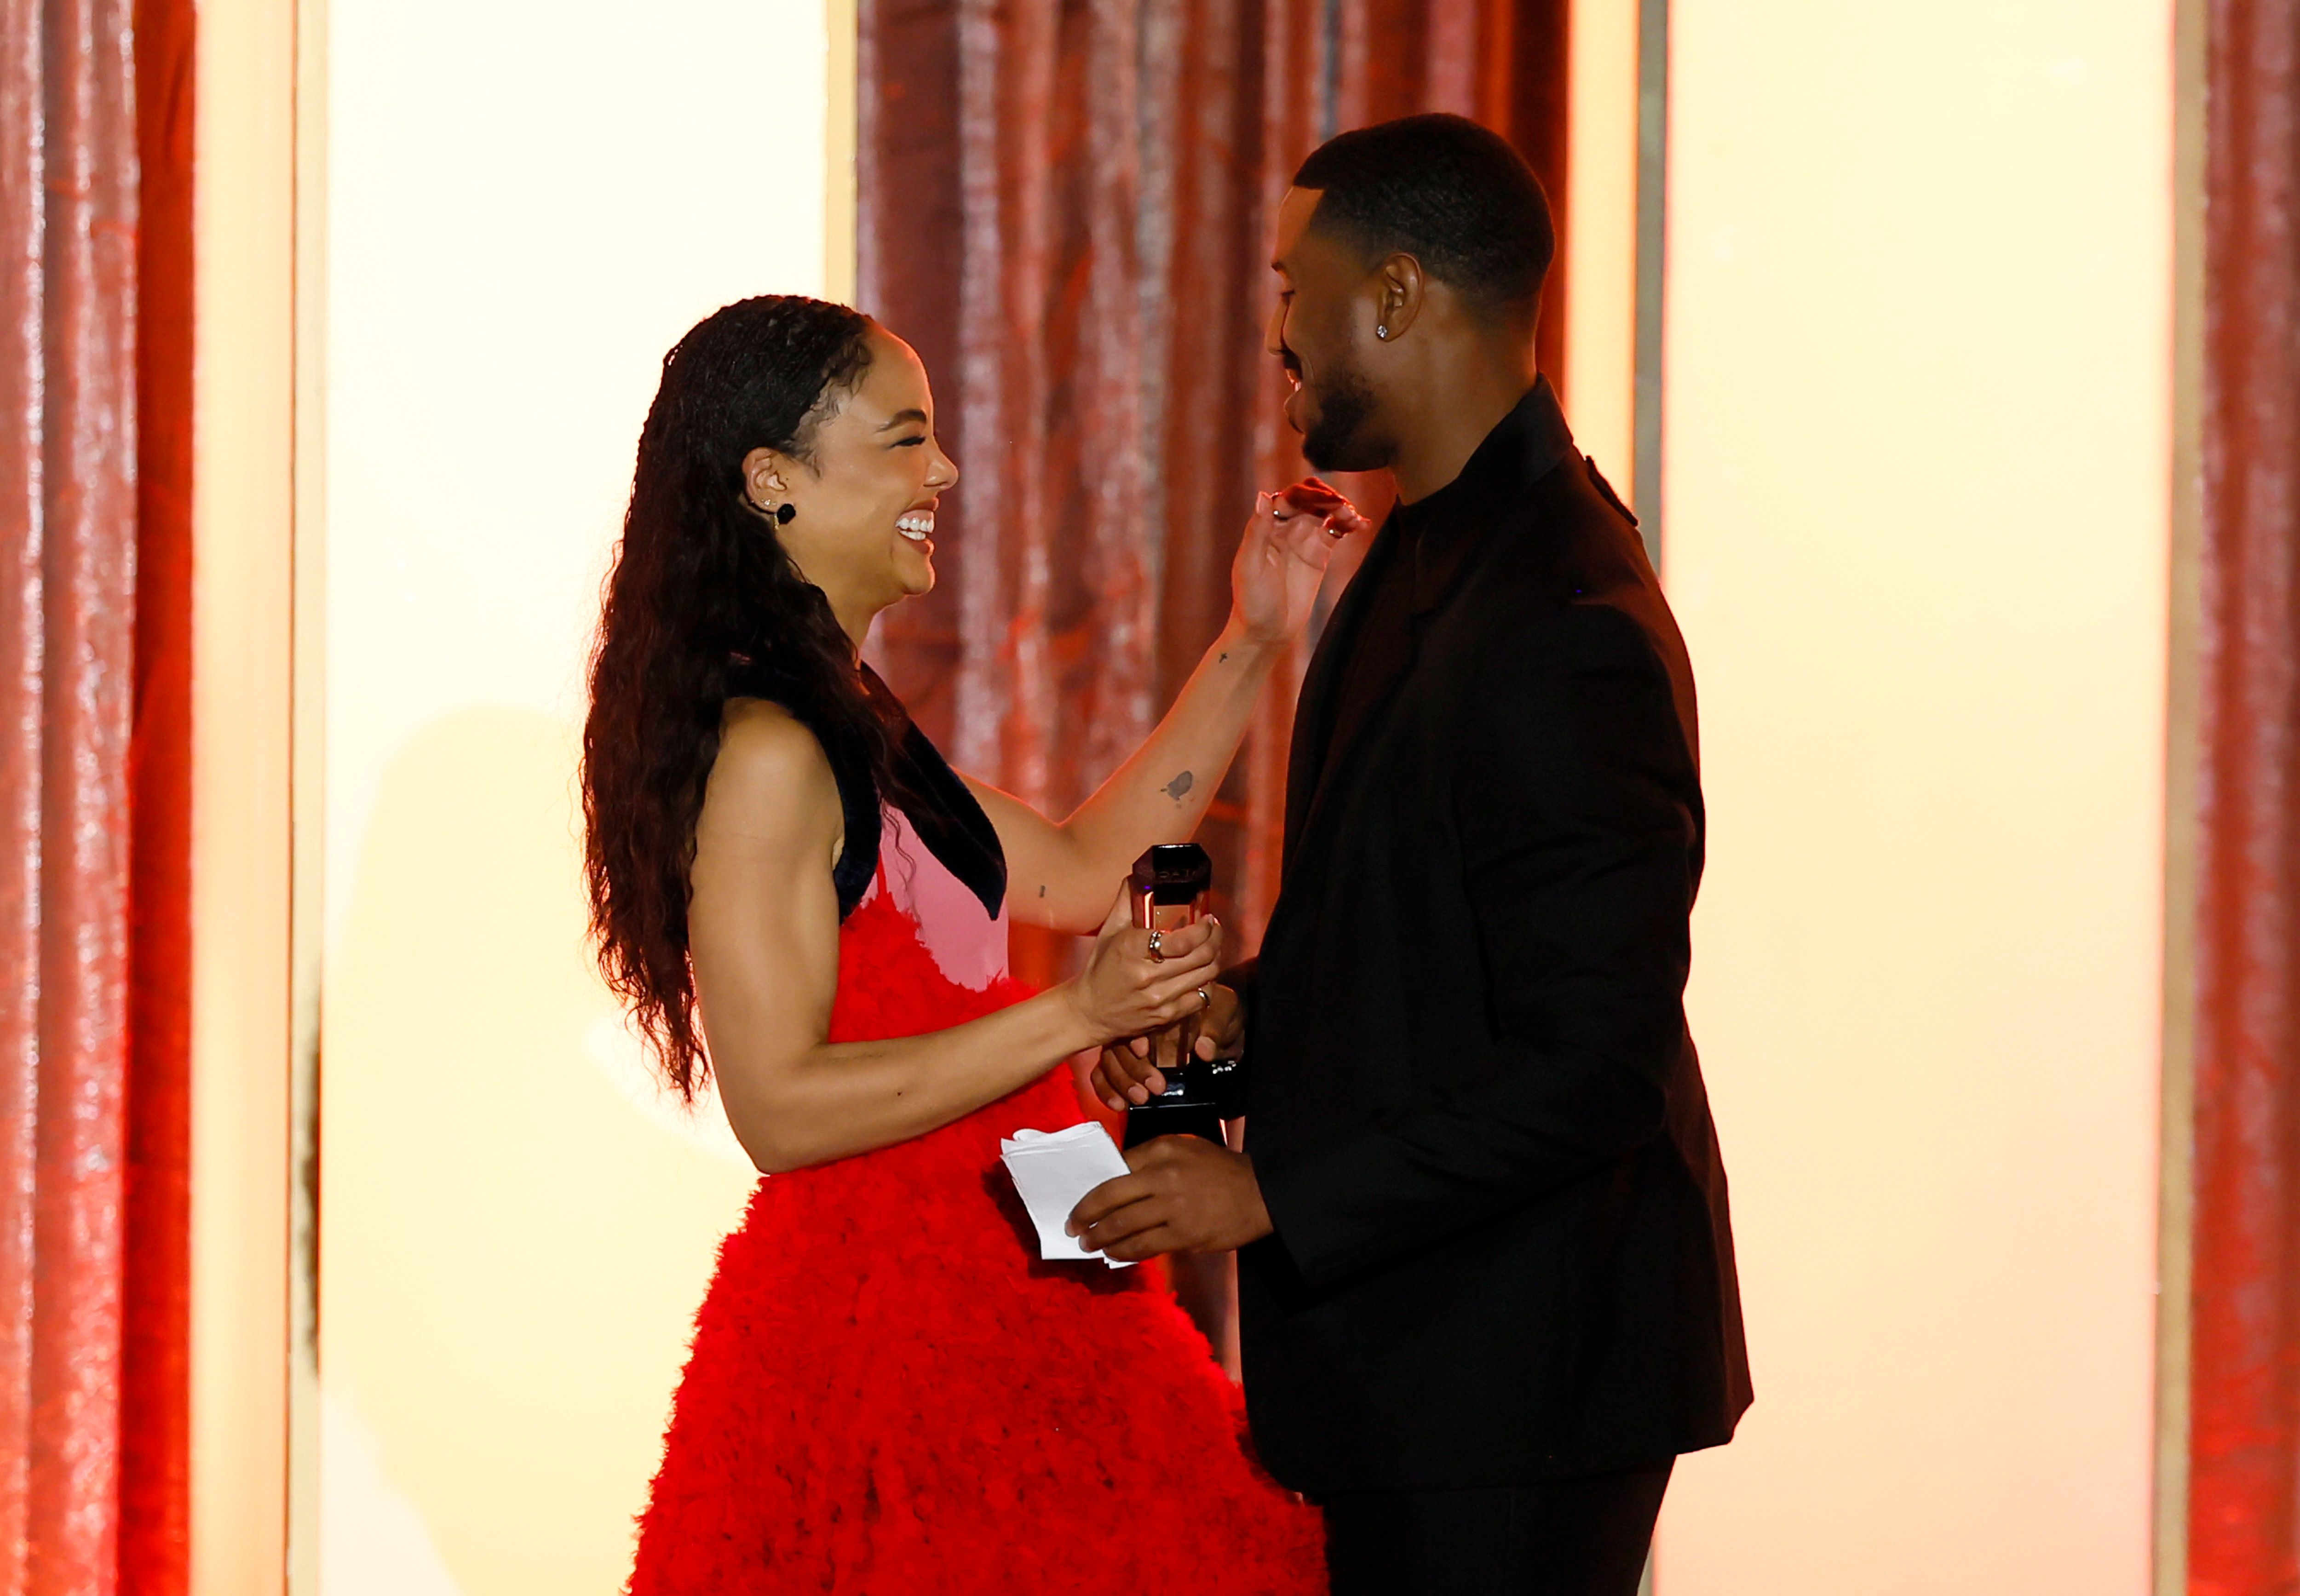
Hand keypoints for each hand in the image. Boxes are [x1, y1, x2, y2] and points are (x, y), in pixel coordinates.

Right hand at [1061, 894, 1222, 1044]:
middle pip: (1202, 955)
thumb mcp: (1110, 931)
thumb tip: (1138, 875)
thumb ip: (1126, 901)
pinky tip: (1201, 974)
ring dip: (1215, 959)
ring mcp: (1159, 998)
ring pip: (1206, 975)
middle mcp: (1148, 975)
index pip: (1184, 939)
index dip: (1204, 927)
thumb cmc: (1100, 968)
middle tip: (1214, 930)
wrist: (1089, 1012)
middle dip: (1215, 939)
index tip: (1206, 919)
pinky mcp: (1167, 1016)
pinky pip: (1201, 998)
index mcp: (1133, 949)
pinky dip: (1207, 983)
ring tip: (1211, 949)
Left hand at [1067, 1135, 1273, 1259]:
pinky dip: (1123, 1252)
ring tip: (1088, 1243)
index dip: (1093, 1186)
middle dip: (1085, 1215)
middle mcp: (1163, 1176)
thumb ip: (1150, 1159)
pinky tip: (1114, 1254)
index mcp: (1161, 1150)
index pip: (1115, 1167)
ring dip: (1099, 1238)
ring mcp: (1172, 1208)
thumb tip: (1115, 1179)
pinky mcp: (1183, 1235)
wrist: (1260, 1194)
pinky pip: (1143, 1246)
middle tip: (1072, 1226)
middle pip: (1110, 1197)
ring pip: (1122, 1225)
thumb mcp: (1185, 1148)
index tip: (1081, 1199)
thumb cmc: (1219, 1170)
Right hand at [1091, 982, 1239, 1111]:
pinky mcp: (1128, 1065)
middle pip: (1118, 1044)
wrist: (1227, 1030)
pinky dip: (1107, 1090)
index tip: (1144, 1052)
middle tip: (1155, 1086)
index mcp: (1159, 1008)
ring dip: (1120, 1082)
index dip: (1135, 1036)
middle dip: (1132, 1068)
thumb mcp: (1224, 1016)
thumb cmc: (1223, 1015)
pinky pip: (1104, 1075)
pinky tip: (1119, 1105)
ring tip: (1140, 1098)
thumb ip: (1214, 1032)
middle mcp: (1138, 1025)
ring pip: (1108, 1061)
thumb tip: (1203, 1050)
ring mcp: (1130, 1045)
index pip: (1135, 1020)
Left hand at [1230, 478, 1371, 644]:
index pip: (1290, 497)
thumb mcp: (1250, 565)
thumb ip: (1257, 530)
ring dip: (1341, 508)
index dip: (1309, 493)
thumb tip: (1263, 495)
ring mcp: (1303, 540)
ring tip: (1353, 517)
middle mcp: (1285, 528)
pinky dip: (1348, 524)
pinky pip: (1336, 532)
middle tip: (1343, 506)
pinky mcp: (1319, 555)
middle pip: (1310, 499)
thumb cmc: (1252, 601)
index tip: (1328, 499)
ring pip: (1326, 512)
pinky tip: (1361, 524)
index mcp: (1266, 526)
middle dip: (1327, 497)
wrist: (1266, 631)